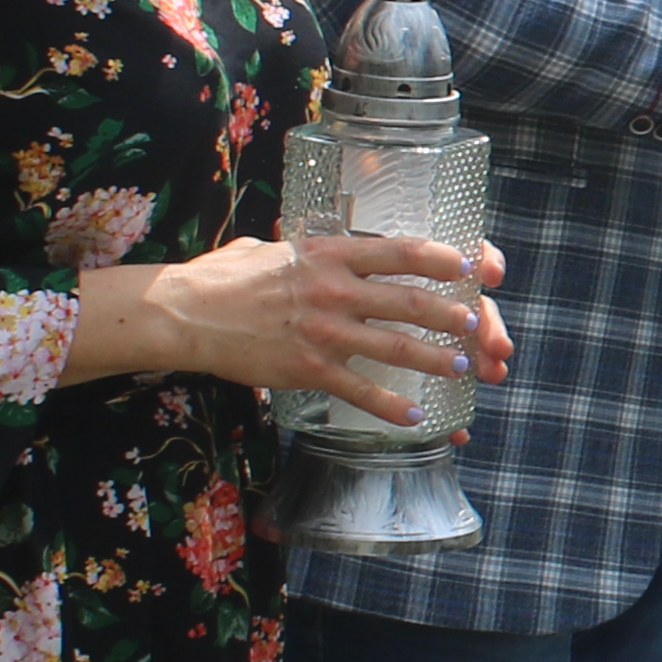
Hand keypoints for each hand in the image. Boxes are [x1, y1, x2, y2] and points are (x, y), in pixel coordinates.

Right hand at [155, 227, 503, 423]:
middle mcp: (333, 290)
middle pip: (409, 301)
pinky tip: (414, 415)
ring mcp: (324, 332)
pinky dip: (391, 406)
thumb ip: (305, 251)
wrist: (186, 313)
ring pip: (395, 347)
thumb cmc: (224, 278)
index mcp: (329, 255)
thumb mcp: (271, 248)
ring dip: (434, 359)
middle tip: (474, 322)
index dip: (442, 259)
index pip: (400, 252)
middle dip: (449, 313)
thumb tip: (321, 247)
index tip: (468, 265)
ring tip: (460, 367)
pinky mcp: (309, 368)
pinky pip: (360, 391)